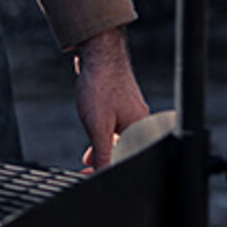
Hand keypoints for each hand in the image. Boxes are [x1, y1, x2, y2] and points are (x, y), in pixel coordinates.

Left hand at [73, 27, 149, 169]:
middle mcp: (141, 120)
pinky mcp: (123, 102)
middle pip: (126, 149)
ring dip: (103, 148)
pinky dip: (104, 134)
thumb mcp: (98, 127)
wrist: (99, 52)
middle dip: (105, 160)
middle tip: (86, 167)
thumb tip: (102, 174)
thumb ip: (103, 154)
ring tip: (87, 155)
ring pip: (120, 138)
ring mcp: (133, 110)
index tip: (89, 174)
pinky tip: (93, 132)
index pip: (128, 158)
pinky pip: (116, 126)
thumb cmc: (101, 86)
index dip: (108, 170)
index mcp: (141, 128)